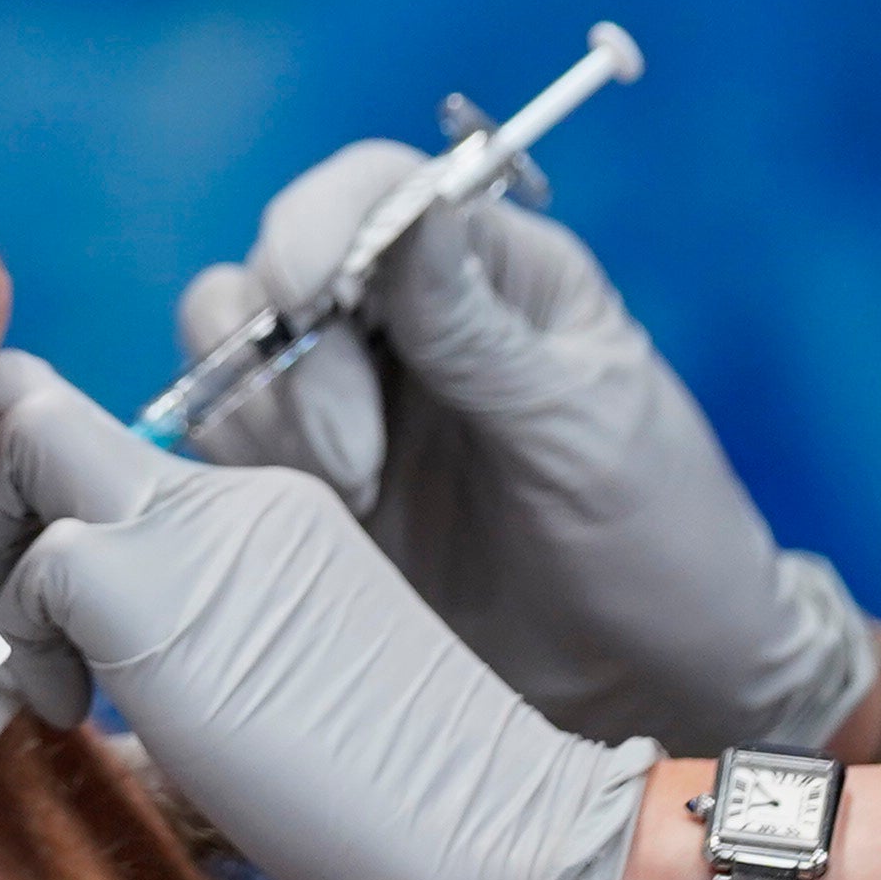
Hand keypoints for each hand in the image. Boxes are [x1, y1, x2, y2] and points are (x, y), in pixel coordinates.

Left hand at [0, 354, 655, 879]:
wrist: (511, 833)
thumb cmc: (401, 809)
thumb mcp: (268, 699)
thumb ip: (182, 660)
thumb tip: (71, 702)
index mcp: (262, 515)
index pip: (100, 444)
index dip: (20, 494)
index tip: (14, 600)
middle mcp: (231, 495)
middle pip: (39, 408)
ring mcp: (199, 529)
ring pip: (23, 440)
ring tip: (42, 676)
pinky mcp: (163, 590)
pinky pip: (41, 560)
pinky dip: (22, 635)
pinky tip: (80, 717)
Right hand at [177, 151, 874, 754]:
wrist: (650, 690)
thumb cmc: (655, 538)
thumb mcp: (581, 427)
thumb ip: (479, 330)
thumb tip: (411, 209)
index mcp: (491, 269)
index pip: (376, 189)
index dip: (318, 220)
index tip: (304, 292)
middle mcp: (405, 318)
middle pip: (276, 267)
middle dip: (293, 356)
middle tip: (359, 464)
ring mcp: (349, 403)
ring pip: (231, 353)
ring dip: (267, 421)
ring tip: (356, 500)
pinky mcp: (310, 489)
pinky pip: (225, 446)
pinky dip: (242, 474)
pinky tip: (321, 527)